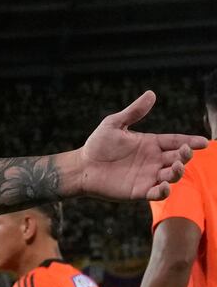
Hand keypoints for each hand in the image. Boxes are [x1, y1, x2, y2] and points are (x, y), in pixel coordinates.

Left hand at [78, 91, 206, 200]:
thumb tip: (151, 93)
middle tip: (186, 151)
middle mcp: (154, 160)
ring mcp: (148, 176)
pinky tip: (163, 185)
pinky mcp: (139, 191)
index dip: (190, 141)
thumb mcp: (114, 124)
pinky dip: (163, 191)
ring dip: (177, 172)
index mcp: (151, 144)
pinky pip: (156, 193)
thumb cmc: (97, 145)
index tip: (204, 142)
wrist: (81, 166)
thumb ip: (133, 112)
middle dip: (185, 155)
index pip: (176, 141)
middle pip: (178, 158)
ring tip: (177, 166)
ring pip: (171, 176)